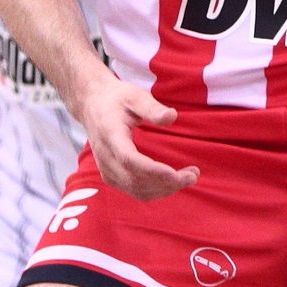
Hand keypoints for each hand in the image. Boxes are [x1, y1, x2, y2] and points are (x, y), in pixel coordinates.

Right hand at [74, 78, 197, 200]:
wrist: (93, 105)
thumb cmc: (117, 99)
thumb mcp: (135, 96)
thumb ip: (152, 107)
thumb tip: (172, 117)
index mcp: (110, 134)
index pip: (129, 160)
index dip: (153, 170)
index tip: (176, 173)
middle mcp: (106, 156)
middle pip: (135, 180)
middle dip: (166, 183)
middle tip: (193, 174)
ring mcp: (106, 169)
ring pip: (135, 190)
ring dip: (164, 189)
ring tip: (189, 177)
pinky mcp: (111, 176)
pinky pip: (133, 190)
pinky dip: (155, 190)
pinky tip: (172, 181)